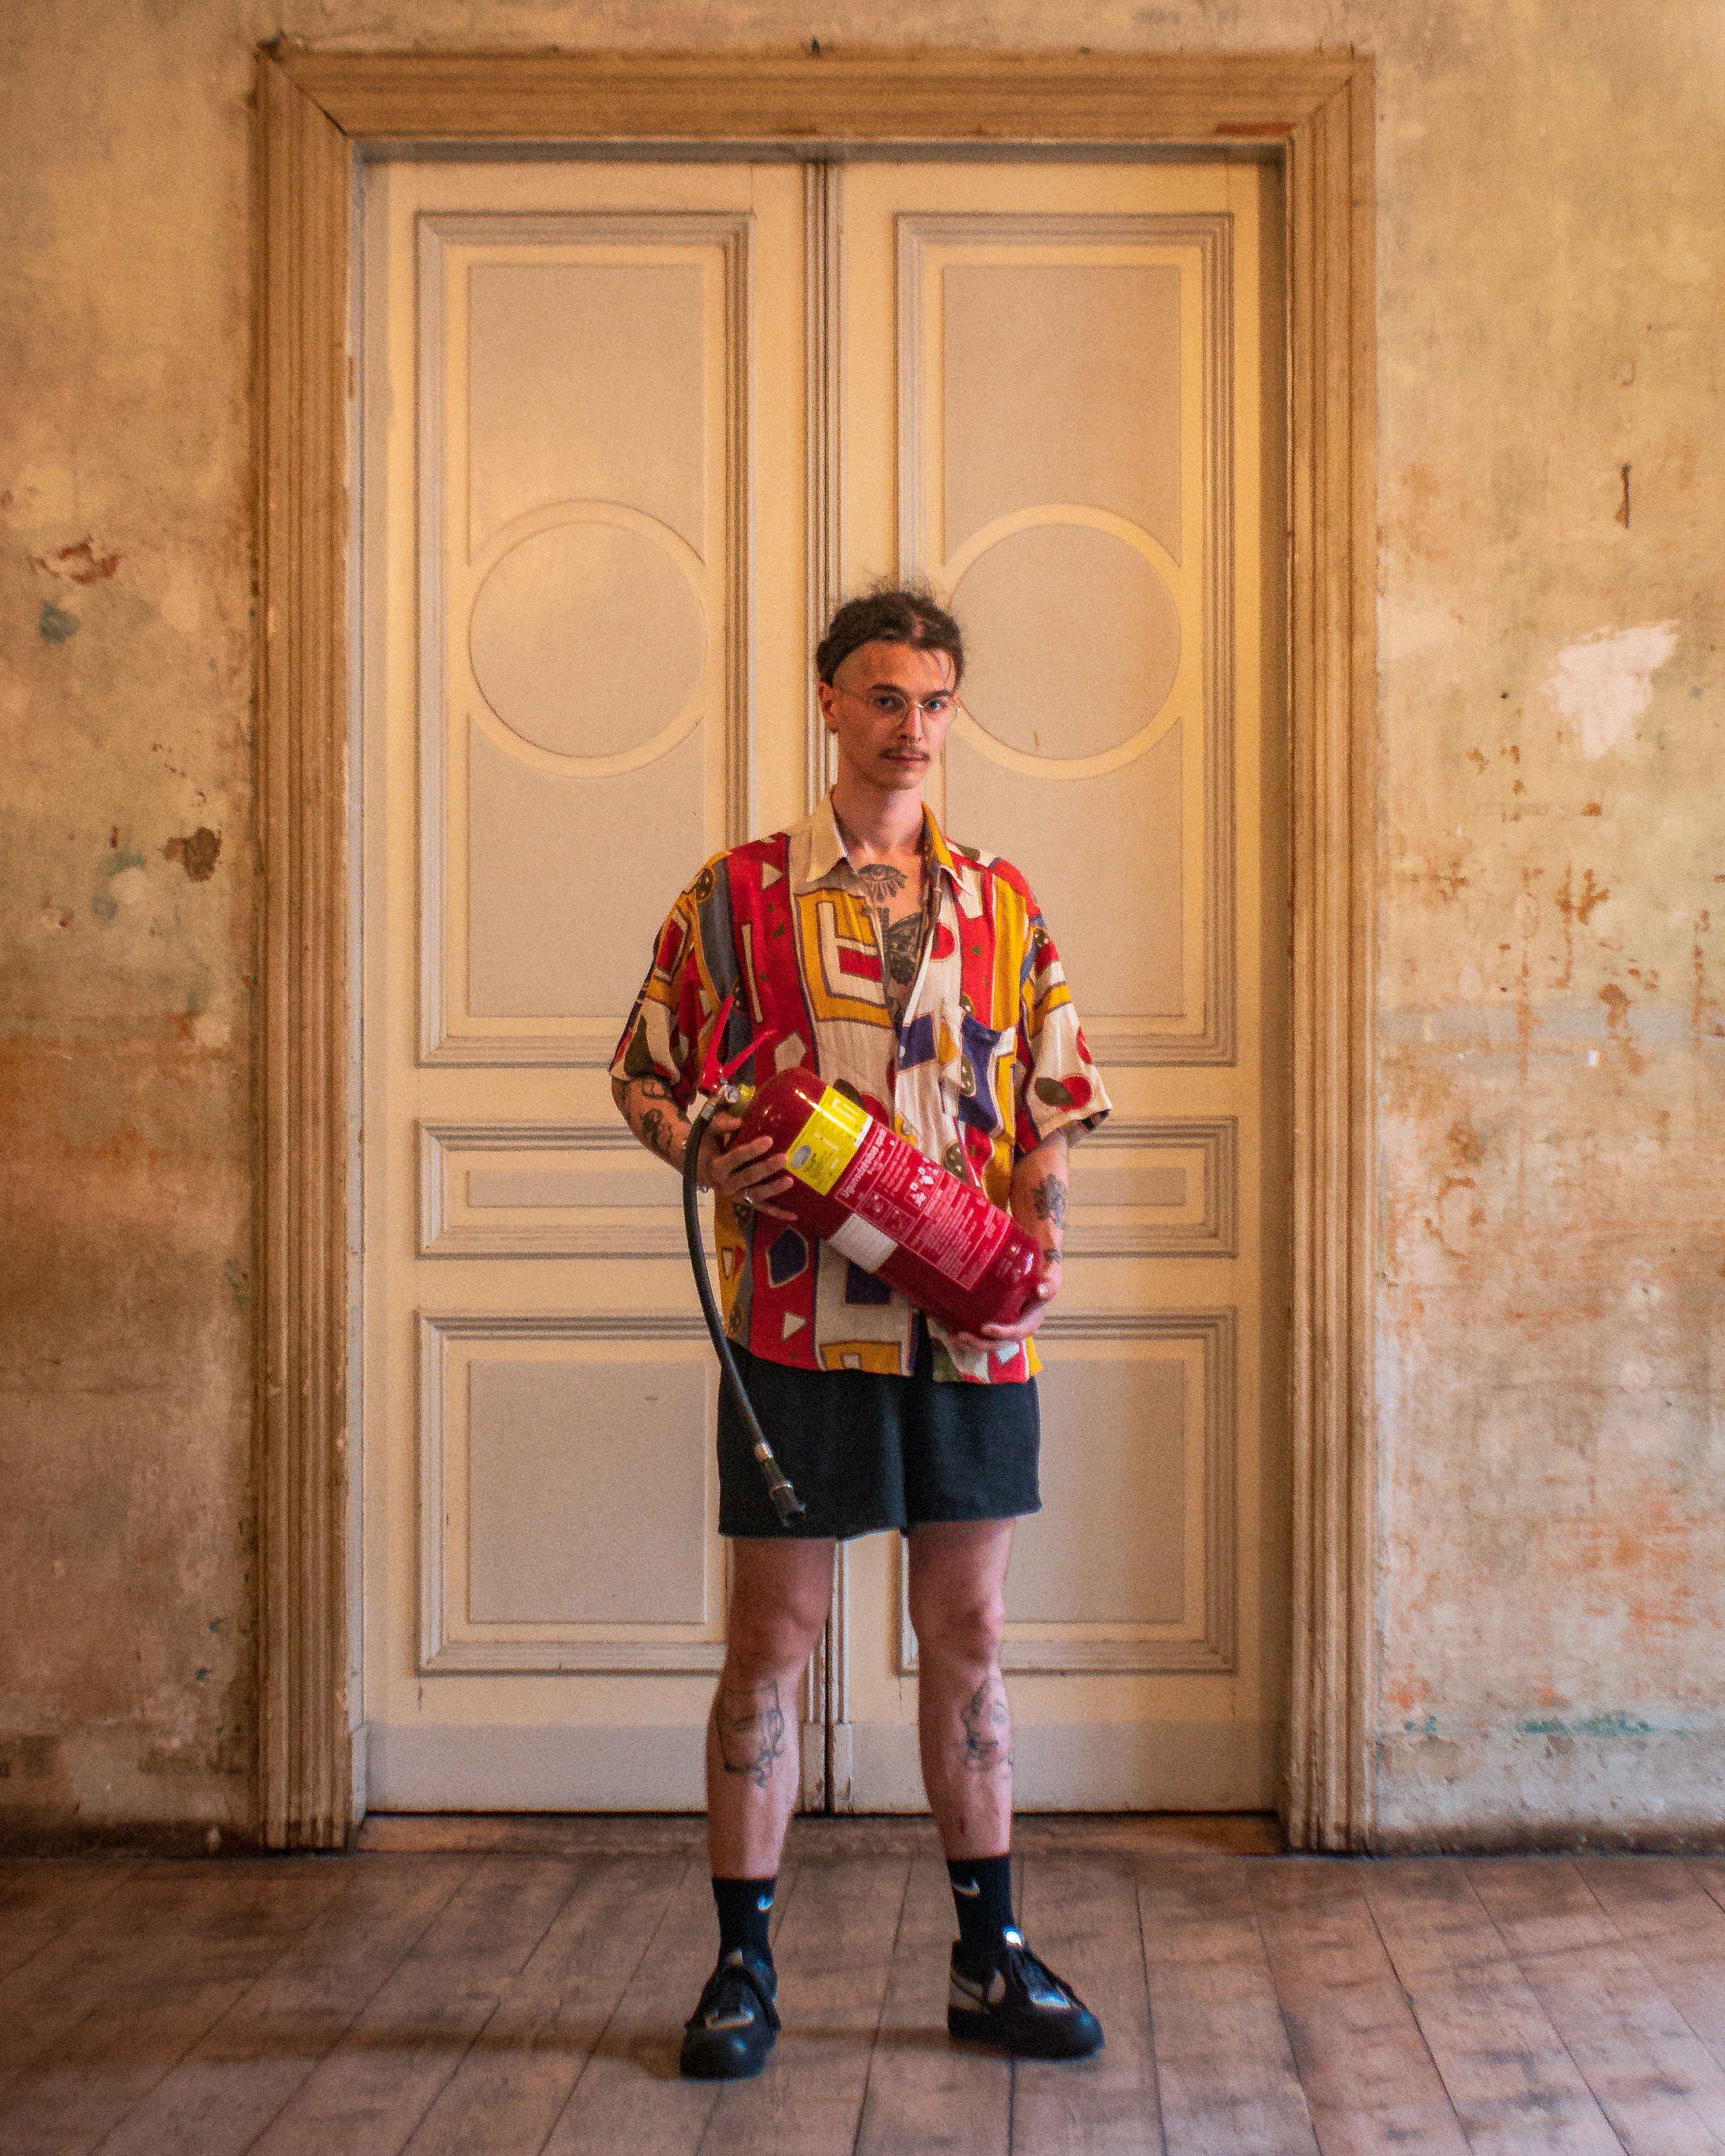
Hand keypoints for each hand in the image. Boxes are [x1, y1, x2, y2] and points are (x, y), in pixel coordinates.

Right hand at [699, 1112, 796, 1221]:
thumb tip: (739, 1122)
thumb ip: (721, 1125)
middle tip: (784, 1158)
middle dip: (766, 1168)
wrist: (697, 1169)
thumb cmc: (706, 1147)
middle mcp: (725, 1184)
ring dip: (773, 1189)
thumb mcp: (707, 1133)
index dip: (752, 1150)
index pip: (735, 1158)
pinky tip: (793, 1215)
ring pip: (755, 1195)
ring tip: (790, 1181)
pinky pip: (761, 1208)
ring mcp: (735, 1195)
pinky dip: (777, 1213)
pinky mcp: (744, 1202)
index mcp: (716, 1167)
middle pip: (748, 1177)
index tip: (769, 1140)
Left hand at [947, 1251, 1061, 1355]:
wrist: (1036, 1266)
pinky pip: (982, 1334)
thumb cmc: (1044, 1271)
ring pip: (988, 1342)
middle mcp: (1018, 1327)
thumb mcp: (1051, 1275)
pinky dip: (968, 1334)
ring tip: (951, 1337)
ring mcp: (1005, 1325)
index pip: (1018, 1332)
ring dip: (970, 1343)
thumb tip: (1040, 1290)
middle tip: (960, 1336)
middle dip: (979, 1344)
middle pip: (999, 1343)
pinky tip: (951, 1330)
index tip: (985, 1328)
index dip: (1002, 1333)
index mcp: (1032, 1319)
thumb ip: (1049, 1283)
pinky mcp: (995, 1320)